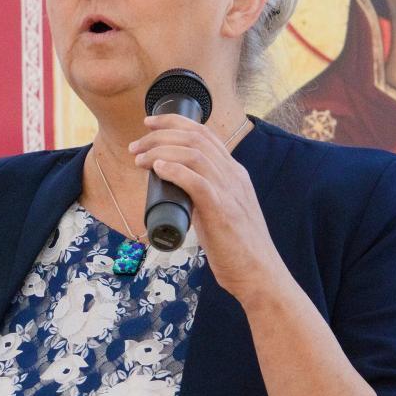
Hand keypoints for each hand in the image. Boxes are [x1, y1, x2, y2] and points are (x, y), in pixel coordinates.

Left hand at [128, 113, 282, 300]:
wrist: (259, 274)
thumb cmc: (236, 248)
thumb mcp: (222, 211)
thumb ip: (204, 197)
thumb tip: (177, 191)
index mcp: (234, 173)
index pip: (205, 134)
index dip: (175, 122)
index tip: (149, 124)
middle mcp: (234, 176)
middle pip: (196, 138)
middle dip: (160, 134)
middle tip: (136, 145)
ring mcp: (229, 192)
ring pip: (194, 154)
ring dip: (161, 151)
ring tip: (139, 159)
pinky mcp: (222, 211)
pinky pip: (197, 182)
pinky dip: (175, 171)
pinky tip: (158, 168)